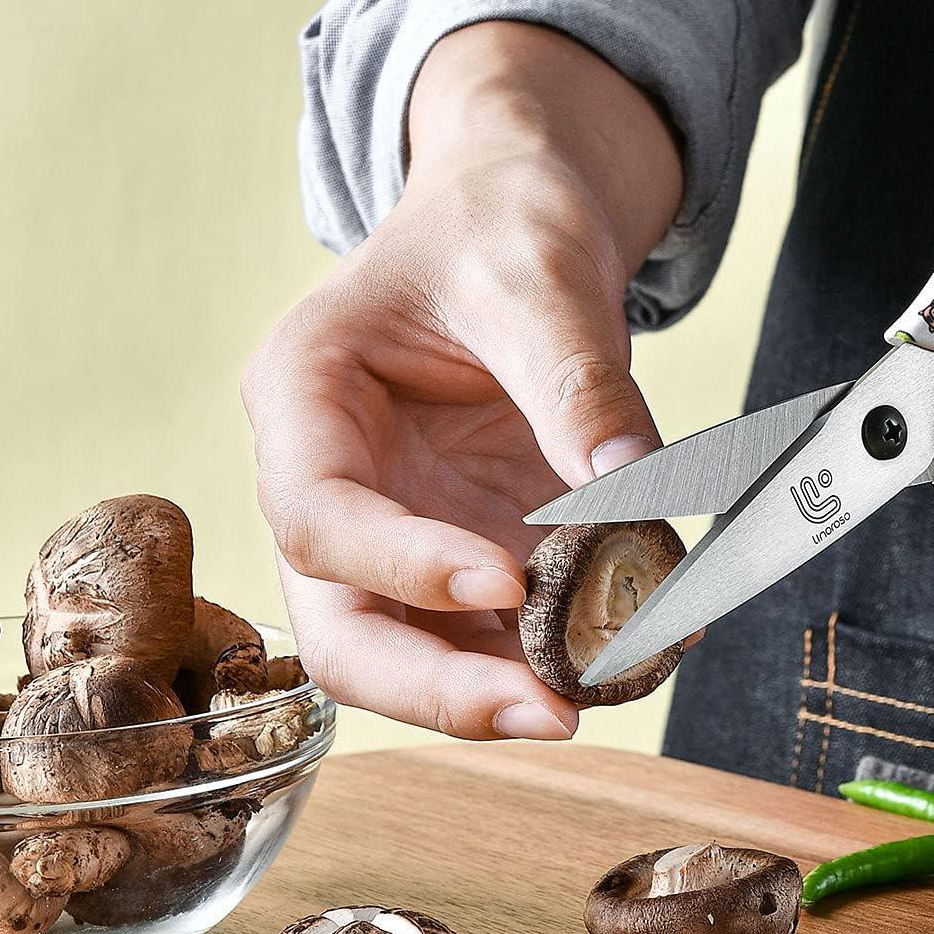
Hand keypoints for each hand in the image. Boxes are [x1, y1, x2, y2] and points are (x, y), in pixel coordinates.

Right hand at [242, 22, 682, 736]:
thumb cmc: (498, 224)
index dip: (401, 566)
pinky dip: (552, 654)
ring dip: (503, 689)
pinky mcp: (463, 551)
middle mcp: (333, 482)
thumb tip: (630, 481)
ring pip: (415, 653)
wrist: (520, 220)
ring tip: (607, 694)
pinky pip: (492, 631)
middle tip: (551, 713)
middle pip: (343, 628)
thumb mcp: (536, 273)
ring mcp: (396, 530)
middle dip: (439, 688)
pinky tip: (629, 654)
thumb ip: (574, 376)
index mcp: (303, 396)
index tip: (505, 582)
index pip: (315, 516)